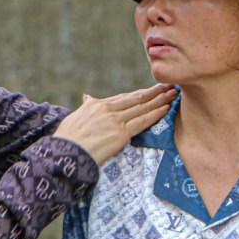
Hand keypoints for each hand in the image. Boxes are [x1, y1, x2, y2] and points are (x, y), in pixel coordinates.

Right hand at [54, 84, 175, 164]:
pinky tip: (165, 109)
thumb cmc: (67, 140)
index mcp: (96, 104)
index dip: (140, 94)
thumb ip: (85, 107)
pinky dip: (156, 114)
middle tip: (169, 85)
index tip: (151, 90)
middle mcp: (107, 109)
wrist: (65, 153)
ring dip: (160, 100)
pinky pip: (142, 121)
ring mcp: (115, 120)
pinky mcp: (121, 133)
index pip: (123, 97)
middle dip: (154, 91)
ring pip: (142, 107)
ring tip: (173, 94)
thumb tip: (87, 97)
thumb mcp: (75, 118)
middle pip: (136, 98)